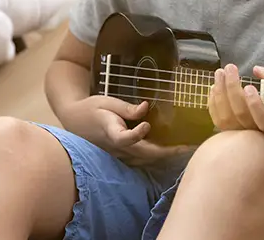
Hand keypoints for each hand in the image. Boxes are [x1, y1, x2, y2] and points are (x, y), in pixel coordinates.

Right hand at [60, 95, 192, 166]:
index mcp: (110, 132)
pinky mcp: (121, 157)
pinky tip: (169, 150)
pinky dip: (156, 157)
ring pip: (145, 160)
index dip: (137, 134)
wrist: (74, 120)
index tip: (147, 124)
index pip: (125, 139)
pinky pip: (141, 160)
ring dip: (164, 156)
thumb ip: (127, 107)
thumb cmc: (92, 108)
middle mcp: (116, 148)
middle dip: (167, 152)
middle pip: (144, 154)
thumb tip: (146, 107)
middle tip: (188, 145)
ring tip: (183, 149)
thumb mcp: (107, 102)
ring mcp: (118, 155)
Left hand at [208, 63, 263, 137]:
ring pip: (228, 119)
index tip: (249, 86)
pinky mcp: (234, 134)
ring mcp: (246, 137)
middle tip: (229, 68)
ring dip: (221, 93)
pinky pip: (219, 121)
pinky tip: (214, 88)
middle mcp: (262, 137)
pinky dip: (214, 103)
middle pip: (242, 116)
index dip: (256, 106)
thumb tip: (258, 71)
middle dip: (232, 89)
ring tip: (220, 73)